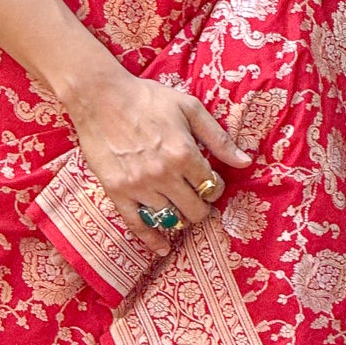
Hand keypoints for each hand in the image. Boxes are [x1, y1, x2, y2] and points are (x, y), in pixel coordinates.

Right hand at [63, 68, 252, 253]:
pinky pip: (138, 225)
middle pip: (195, 210)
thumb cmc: (147, 98)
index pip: (212, 187)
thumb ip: (218, 137)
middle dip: (201, 207)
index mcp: (184, 153)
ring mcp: (139, 186)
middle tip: (198, 199)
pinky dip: (152, 240)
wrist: (100, 96)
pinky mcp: (117, 192)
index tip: (209, 183)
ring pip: (170, 219)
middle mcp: (164, 174)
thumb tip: (246, 162)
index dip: (215, 187)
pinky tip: (162, 248)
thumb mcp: (189, 108)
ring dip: (180, 219)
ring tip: (181, 210)